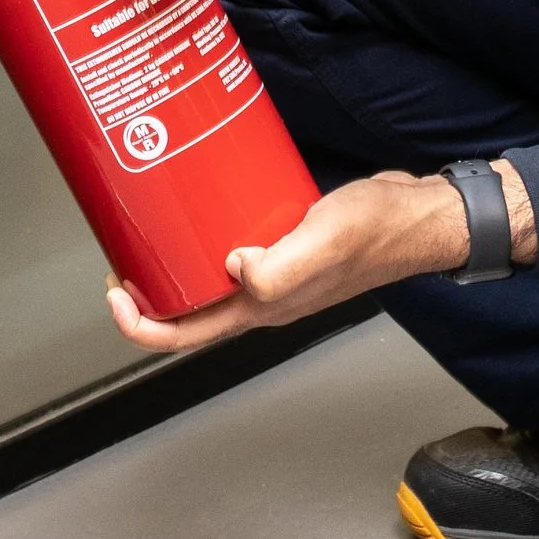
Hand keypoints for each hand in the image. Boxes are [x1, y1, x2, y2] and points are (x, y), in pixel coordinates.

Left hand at [105, 159, 534, 357]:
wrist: (421, 214)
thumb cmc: (380, 230)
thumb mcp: (326, 240)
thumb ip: (282, 267)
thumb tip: (233, 270)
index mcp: (265, 307)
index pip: (186, 334)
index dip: (142, 323)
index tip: (117, 293)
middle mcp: (265, 296)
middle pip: (188, 310)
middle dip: (147, 290)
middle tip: (122, 255)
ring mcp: (275, 273)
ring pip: (209, 280)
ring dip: (174, 263)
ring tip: (148, 230)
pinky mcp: (285, 244)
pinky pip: (235, 248)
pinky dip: (209, 234)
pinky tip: (203, 203)